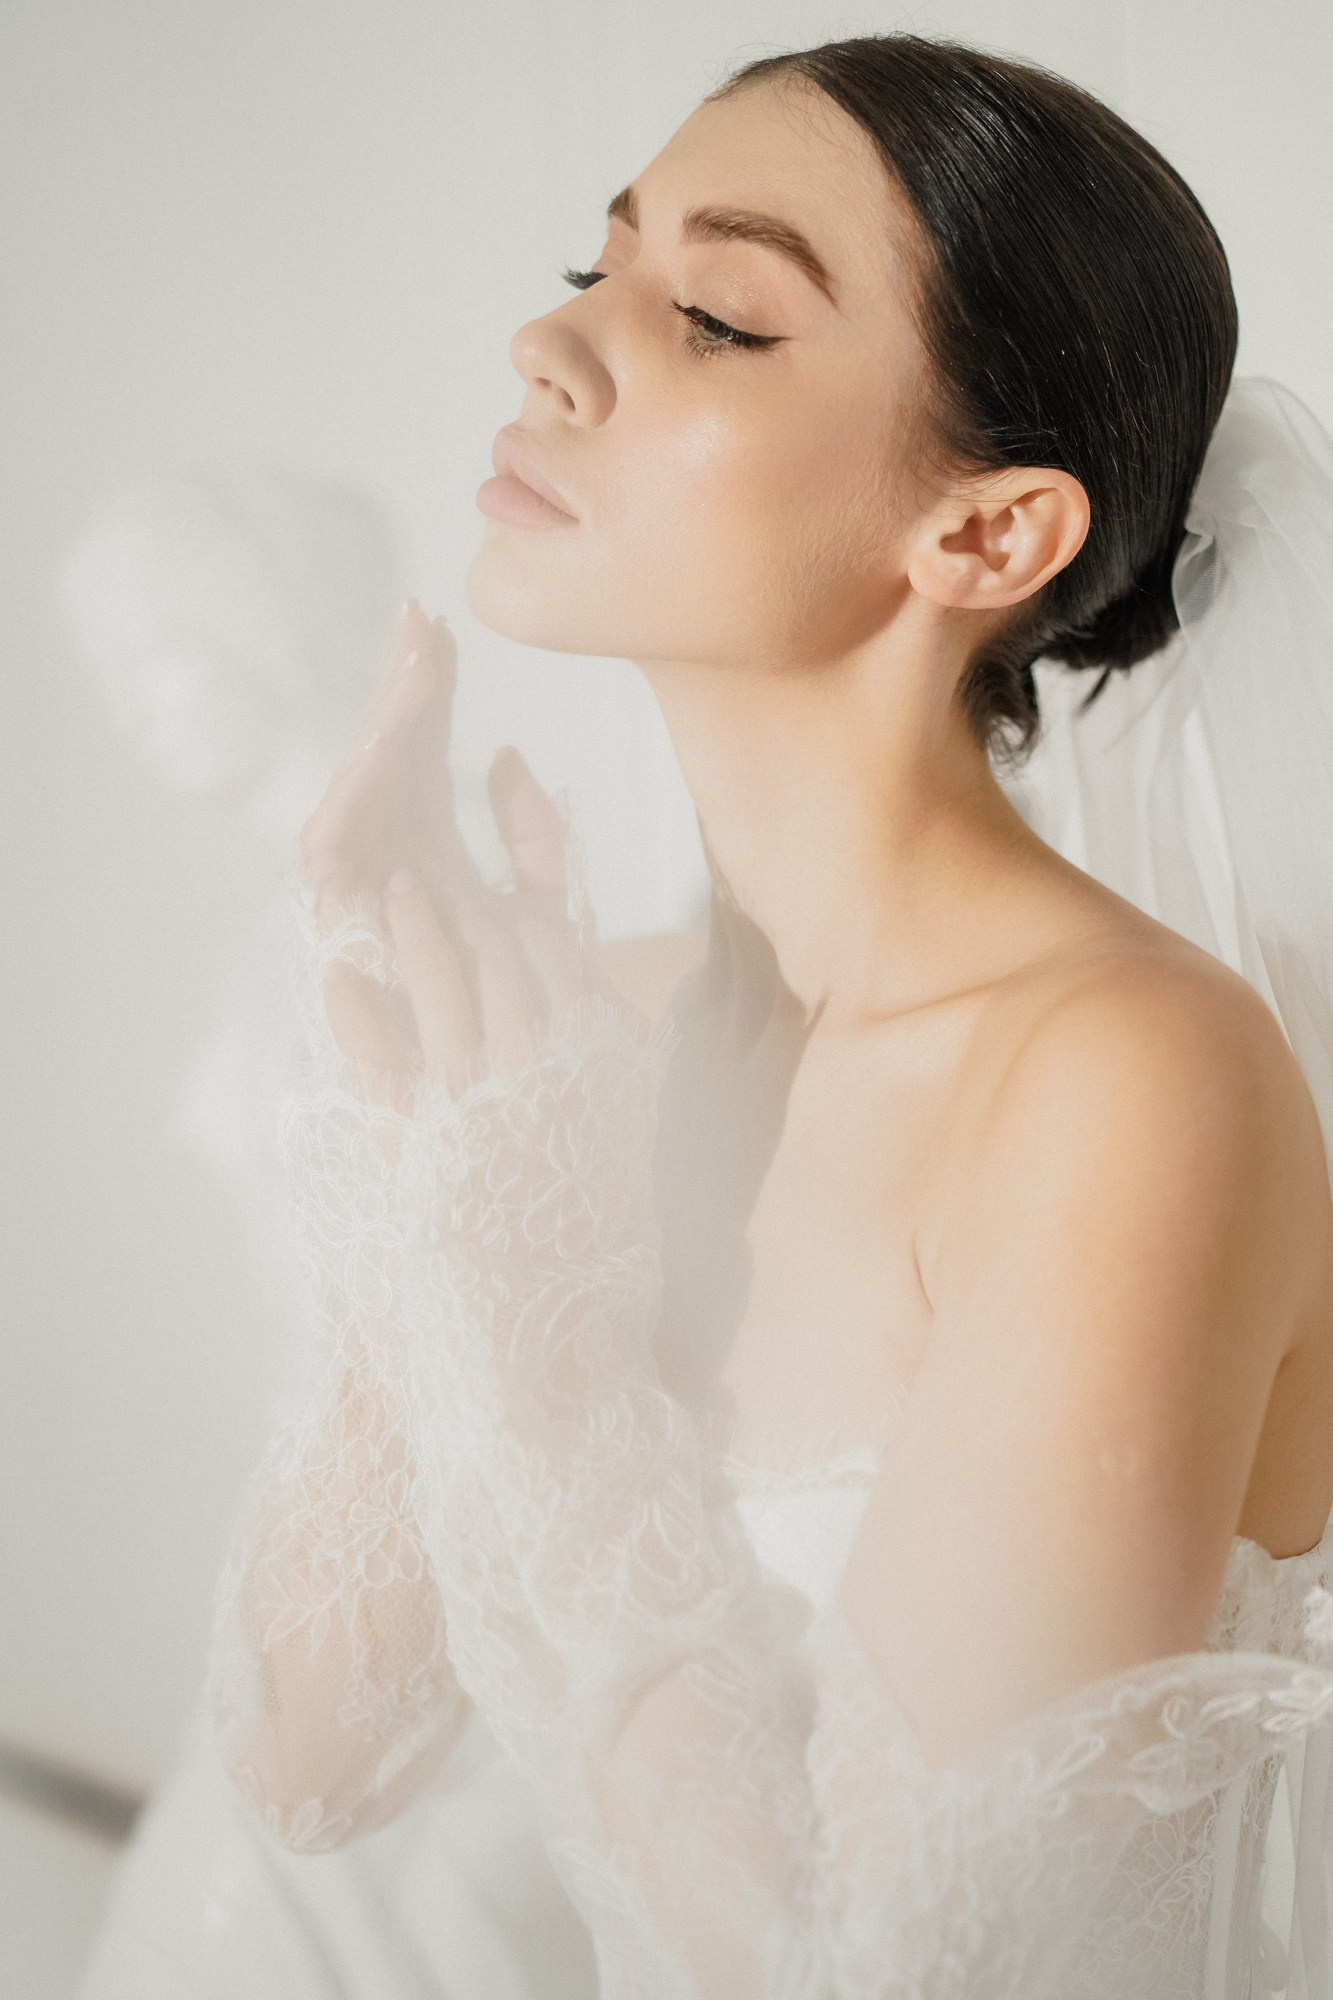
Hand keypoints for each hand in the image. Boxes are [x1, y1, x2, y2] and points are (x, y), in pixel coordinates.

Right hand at [297, 600, 634, 1110]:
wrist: (502, 1177)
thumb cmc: (522, 1059)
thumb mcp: (550, 932)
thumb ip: (531, 850)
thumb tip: (510, 758)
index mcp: (424, 874)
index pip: (412, 768)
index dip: (419, 699)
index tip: (434, 621)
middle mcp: (383, 904)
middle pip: (376, 789)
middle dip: (395, 710)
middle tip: (417, 633)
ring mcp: (365, 958)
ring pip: (348, 844)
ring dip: (371, 769)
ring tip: (401, 705)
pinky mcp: (360, 1021)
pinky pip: (340, 945)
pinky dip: (349, 857)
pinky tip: (379, 811)